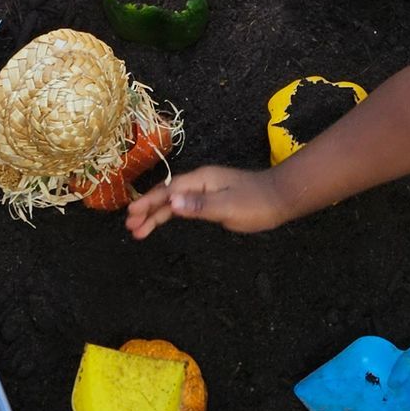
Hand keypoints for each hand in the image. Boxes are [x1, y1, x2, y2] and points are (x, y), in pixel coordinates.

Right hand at [125, 162, 284, 239]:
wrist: (280, 199)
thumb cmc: (255, 203)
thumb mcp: (228, 207)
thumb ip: (199, 205)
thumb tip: (171, 201)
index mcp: (201, 180)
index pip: (168, 190)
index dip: (149, 202)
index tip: (131, 214)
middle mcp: (200, 182)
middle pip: (167, 195)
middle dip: (147, 210)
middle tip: (130, 227)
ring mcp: (205, 190)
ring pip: (174, 201)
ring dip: (156, 214)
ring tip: (139, 230)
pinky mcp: (212, 200)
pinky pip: (184, 205)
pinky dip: (170, 213)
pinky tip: (163, 220)